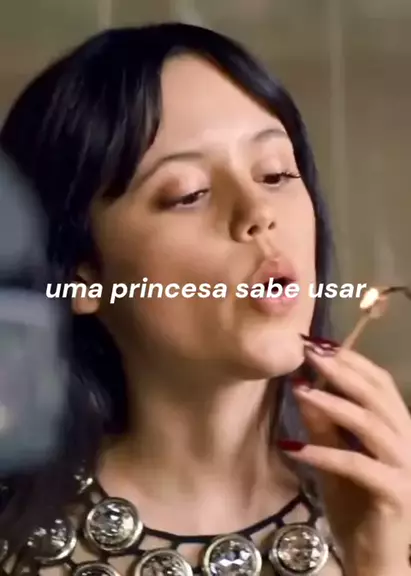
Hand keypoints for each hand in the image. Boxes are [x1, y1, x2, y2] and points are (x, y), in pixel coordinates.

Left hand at [278, 337, 410, 574]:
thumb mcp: (333, 457)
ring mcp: (404, 467)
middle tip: (309, 352)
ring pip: (372, 425)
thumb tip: (302, 386)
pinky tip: (295, 449)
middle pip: (377, 396)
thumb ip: (322, 425)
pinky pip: (358, 466)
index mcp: (397, 427)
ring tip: (301, 391)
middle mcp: (407, 440)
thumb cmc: (356, 503)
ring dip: (334, 404)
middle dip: (342, 371)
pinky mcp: (396, 493)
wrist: (373, 555)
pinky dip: (326, 454)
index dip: (351, 360)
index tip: (317, 342)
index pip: (379, 382)